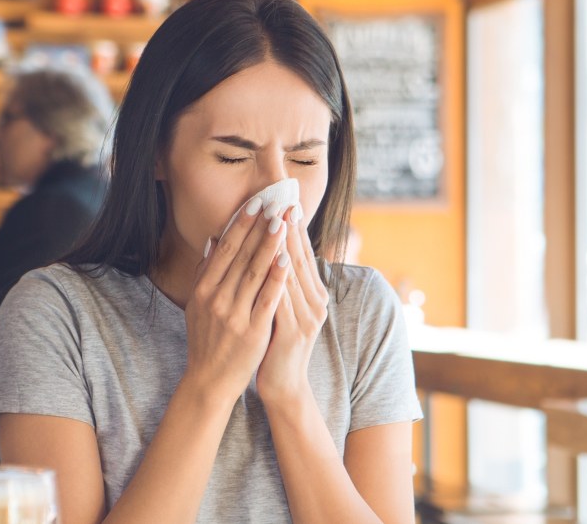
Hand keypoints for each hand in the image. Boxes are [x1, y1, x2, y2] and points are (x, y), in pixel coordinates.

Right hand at [183, 197, 290, 404]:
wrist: (210, 380)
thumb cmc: (206, 339)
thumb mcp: (198, 304)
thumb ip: (205, 272)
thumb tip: (213, 239)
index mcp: (203, 290)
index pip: (224, 250)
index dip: (240, 225)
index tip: (254, 203)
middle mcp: (217, 299)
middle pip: (241, 256)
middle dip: (258, 228)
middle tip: (273, 203)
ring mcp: (235, 315)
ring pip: (255, 273)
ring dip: (270, 245)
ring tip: (282, 222)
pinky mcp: (253, 330)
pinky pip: (268, 299)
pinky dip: (277, 277)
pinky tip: (287, 259)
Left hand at [257, 204, 328, 406]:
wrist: (283, 384)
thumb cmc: (277, 344)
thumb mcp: (279, 308)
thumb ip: (277, 282)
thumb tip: (271, 251)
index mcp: (312, 295)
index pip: (303, 254)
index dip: (295, 228)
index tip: (286, 202)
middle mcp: (315, 302)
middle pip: (300, 258)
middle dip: (290, 228)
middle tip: (283, 201)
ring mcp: (308, 317)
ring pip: (293, 274)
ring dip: (283, 246)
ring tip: (276, 221)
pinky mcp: (296, 331)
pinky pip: (283, 298)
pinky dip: (277, 277)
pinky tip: (271, 260)